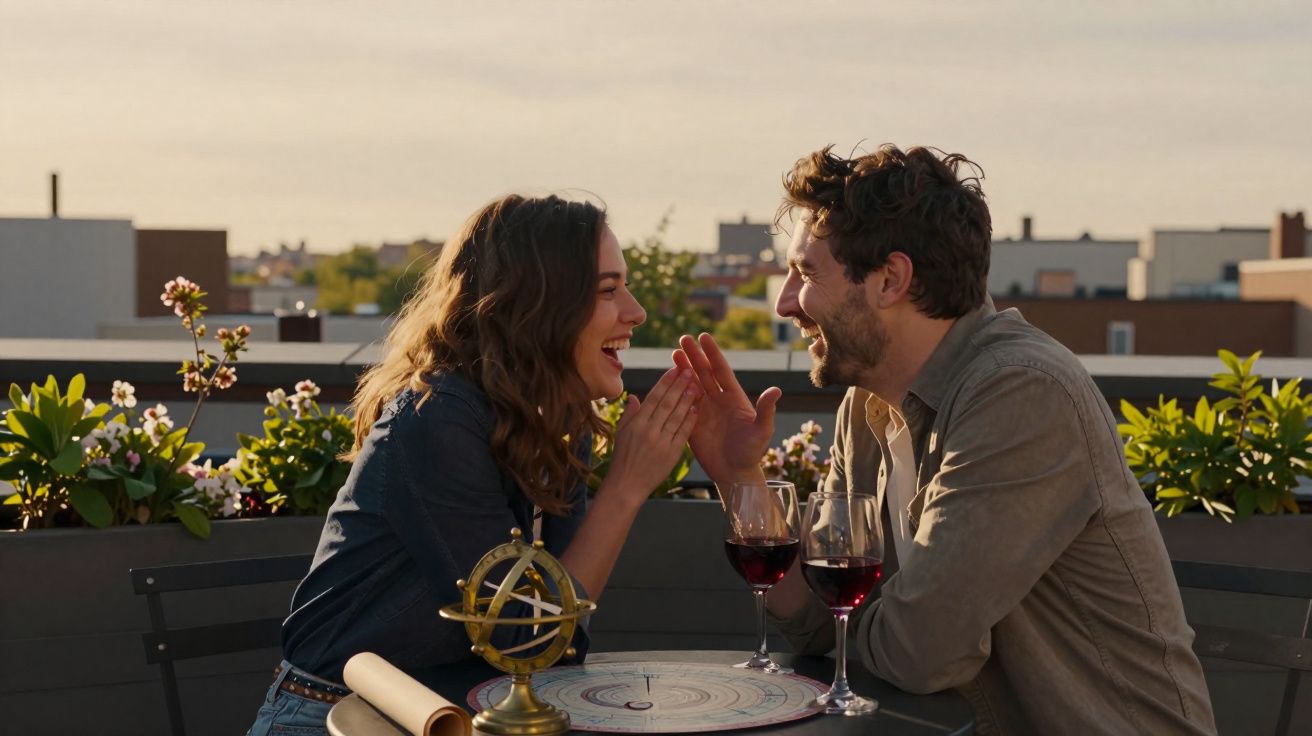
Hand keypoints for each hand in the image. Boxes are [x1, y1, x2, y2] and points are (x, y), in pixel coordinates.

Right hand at [601, 367, 700, 505]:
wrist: (626, 486)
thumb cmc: (622, 459)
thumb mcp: (620, 434)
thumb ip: (629, 414)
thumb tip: (634, 396)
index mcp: (636, 424)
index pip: (653, 398)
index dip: (665, 382)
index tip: (674, 369)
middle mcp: (648, 431)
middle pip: (666, 403)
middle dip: (679, 385)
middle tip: (689, 370)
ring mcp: (660, 442)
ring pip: (676, 416)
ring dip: (687, 399)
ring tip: (696, 385)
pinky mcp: (671, 454)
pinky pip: (682, 433)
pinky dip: (689, 420)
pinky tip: (696, 409)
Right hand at [674, 333, 779, 486]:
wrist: (736, 474)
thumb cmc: (752, 453)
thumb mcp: (762, 431)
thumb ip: (766, 410)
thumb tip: (776, 390)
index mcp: (734, 397)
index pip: (721, 370)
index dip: (712, 353)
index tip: (703, 337)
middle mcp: (718, 400)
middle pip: (704, 373)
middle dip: (694, 355)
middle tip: (683, 338)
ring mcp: (704, 411)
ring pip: (691, 385)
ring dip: (682, 370)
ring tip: (673, 354)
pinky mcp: (692, 424)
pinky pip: (682, 404)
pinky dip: (675, 392)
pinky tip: (667, 381)